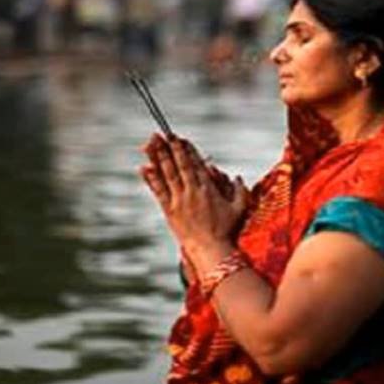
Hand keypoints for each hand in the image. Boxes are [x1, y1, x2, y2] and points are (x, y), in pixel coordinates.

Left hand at [139, 133, 248, 261]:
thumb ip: (239, 190)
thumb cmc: (226, 230)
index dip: (187, 149)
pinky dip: (151, 178)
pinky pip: (158, 191)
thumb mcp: (239, 209)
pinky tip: (143, 167)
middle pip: (179, 164)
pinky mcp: (169, 210)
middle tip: (162, 133)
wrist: (210, 249)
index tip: (180, 138)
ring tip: (149, 143)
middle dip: (170, 147)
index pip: (196, 164)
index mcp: (208, 188)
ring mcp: (179, 200)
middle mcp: (192, 191)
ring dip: (158, 156)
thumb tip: (236, 176)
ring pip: (167, 173)